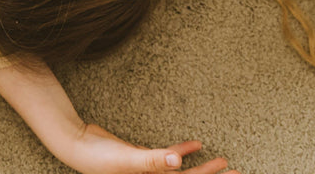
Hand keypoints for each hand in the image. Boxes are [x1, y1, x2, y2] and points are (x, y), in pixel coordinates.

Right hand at [55, 125, 235, 173]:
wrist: (76, 143)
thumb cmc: (98, 157)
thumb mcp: (127, 159)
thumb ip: (153, 161)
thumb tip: (179, 161)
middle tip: (237, 173)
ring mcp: (149, 173)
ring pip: (182, 173)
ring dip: (203, 168)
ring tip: (223, 161)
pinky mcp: (143, 160)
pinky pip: (168, 158)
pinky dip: (182, 151)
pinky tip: (197, 144)